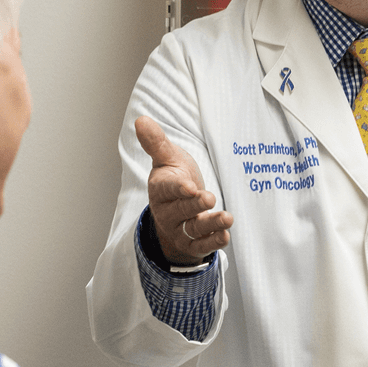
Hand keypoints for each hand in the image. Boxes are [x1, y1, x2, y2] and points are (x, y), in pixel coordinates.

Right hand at [136, 116, 231, 267]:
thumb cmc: (175, 178)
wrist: (179, 207)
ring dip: (210, 224)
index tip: (189, 186)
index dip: (178, 189)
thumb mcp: (168, 158)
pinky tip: (225, 235)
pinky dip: (213, 242)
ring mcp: (180, 230)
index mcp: (160, 190)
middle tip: (209, 197)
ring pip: (194, 229)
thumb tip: (141, 120)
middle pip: (181, 210)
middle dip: (195, 205)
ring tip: (227, 218)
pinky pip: (201, 246)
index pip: (168, 189)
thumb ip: (157, 142)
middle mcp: (168, 212)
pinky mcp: (192, 244)